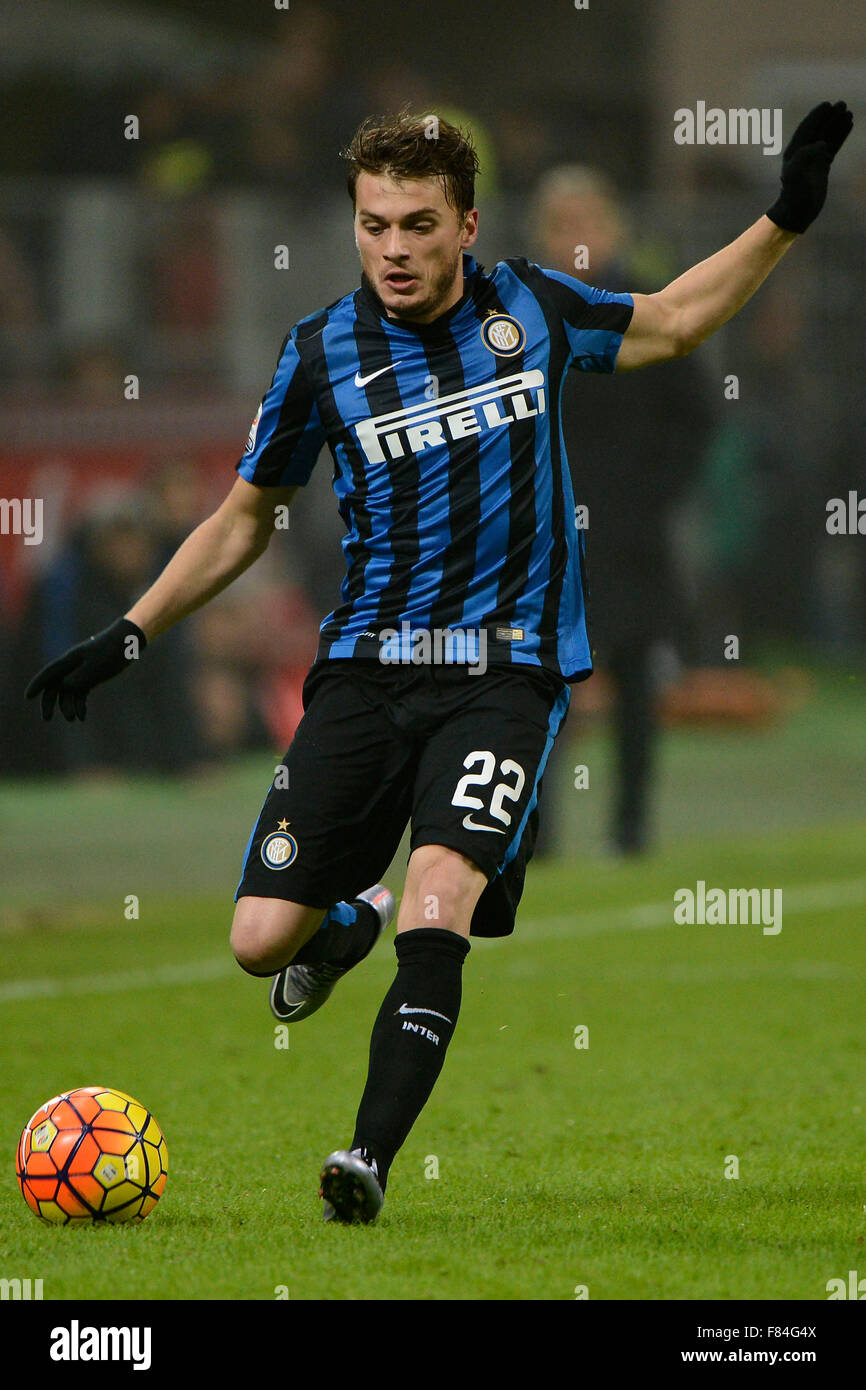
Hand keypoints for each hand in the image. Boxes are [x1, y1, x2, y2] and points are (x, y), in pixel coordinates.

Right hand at [25, 617, 146, 721]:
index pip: (49, 673)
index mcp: (70, 660)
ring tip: (73, 719)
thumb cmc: (112, 651)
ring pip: (67, 692)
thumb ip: (80, 677)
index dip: (37, 685)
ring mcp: (80, 672)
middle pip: (54, 686)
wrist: (127, 643)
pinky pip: (80, 694)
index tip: (27, 697)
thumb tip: (65, 687)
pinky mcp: (90, 678)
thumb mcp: (97, 666)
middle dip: (49, 702)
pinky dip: (79, 705)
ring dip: (67, 706)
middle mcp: (72, 666)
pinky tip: (82, 717)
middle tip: (46, 719)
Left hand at [767, 101, 852, 232]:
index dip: (816, 116)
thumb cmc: (794, 194)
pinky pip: (833, 146)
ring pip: (828, 136)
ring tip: (848, 112)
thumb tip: (821, 144)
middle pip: (819, 129)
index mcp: (794, 152)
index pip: (806, 129)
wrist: (797, 212)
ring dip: (837, 123)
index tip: (827, 105)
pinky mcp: (822, 165)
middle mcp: (803, 153)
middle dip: (829, 116)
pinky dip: (841, 135)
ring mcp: (814, 158)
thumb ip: (805, 157)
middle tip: (842, 103)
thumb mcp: (795, 175)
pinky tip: (848, 125)